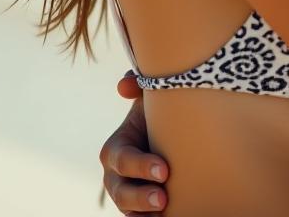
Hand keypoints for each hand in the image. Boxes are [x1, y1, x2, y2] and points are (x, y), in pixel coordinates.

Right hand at [99, 74, 167, 213]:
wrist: (172, 137)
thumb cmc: (160, 115)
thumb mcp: (150, 99)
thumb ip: (138, 85)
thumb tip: (124, 85)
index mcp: (116, 148)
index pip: (123, 160)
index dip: (141, 166)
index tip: (165, 170)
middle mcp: (116, 176)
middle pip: (122, 192)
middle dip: (140, 197)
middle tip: (163, 198)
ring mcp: (126, 195)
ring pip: (128, 210)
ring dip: (144, 212)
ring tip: (165, 210)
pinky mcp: (139, 208)